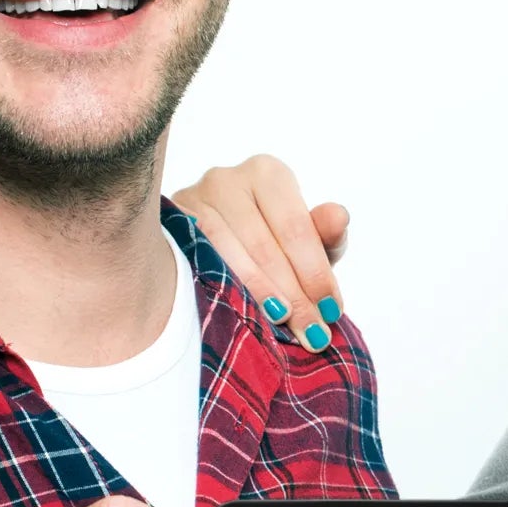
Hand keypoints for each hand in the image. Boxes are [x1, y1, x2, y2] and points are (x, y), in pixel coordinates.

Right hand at [170, 155, 348, 349]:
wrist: (214, 243)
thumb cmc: (270, 240)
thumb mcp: (303, 240)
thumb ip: (324, 232)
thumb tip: (339, 216)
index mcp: (267, 174)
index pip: (296, 228)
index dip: (315, 273)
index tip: (331, 310)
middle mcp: (226, 179)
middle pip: (263, 245)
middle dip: (293, 295)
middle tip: (312, 333)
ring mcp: (192, 200)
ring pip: (229, 256)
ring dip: (259, 297)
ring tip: (283, 327)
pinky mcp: (169, 227)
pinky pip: (197, 262)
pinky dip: (223, 289)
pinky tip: (242, 313)